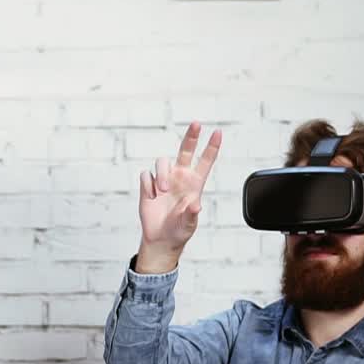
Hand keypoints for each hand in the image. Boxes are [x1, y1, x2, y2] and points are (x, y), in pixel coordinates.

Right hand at [135, 121, 221, 272]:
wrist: (160, 238)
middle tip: (197, 124)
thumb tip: (195, 205)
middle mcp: (180, 177)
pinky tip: (152, 197)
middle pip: (185, 151)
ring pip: (162, 162)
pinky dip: (148, 185)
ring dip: (161, 175)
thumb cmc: (179, 230)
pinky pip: (146, 176)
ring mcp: (164, 180)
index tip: (218, 133)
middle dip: (191, 137)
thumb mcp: (189, 224)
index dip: (212, 147)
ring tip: (162, 192)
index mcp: (195, 184)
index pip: (205, 161)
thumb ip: (191, 214)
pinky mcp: (149, 186)